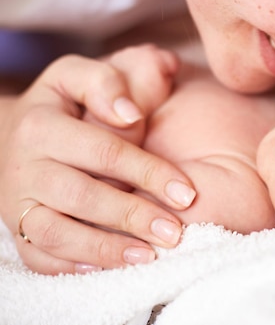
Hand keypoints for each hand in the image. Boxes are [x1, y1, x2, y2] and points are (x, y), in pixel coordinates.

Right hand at [0, 46, 195, 273]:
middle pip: (84, 196)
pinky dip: (73, 267)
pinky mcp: (17, 229)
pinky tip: (111, 269)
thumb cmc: (64, 104)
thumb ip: (106, 83)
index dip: (149, 172)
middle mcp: (25, 167)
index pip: (105, 151)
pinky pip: (40, 257)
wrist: (14, 133)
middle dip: (134, 216)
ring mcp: (18, 203)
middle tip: (175, 233)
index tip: (186, 192)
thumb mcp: (77, 77)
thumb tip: (131, 113)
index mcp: (42, 125)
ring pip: (58, 233)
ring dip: (106, 249)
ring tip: (149, 256)